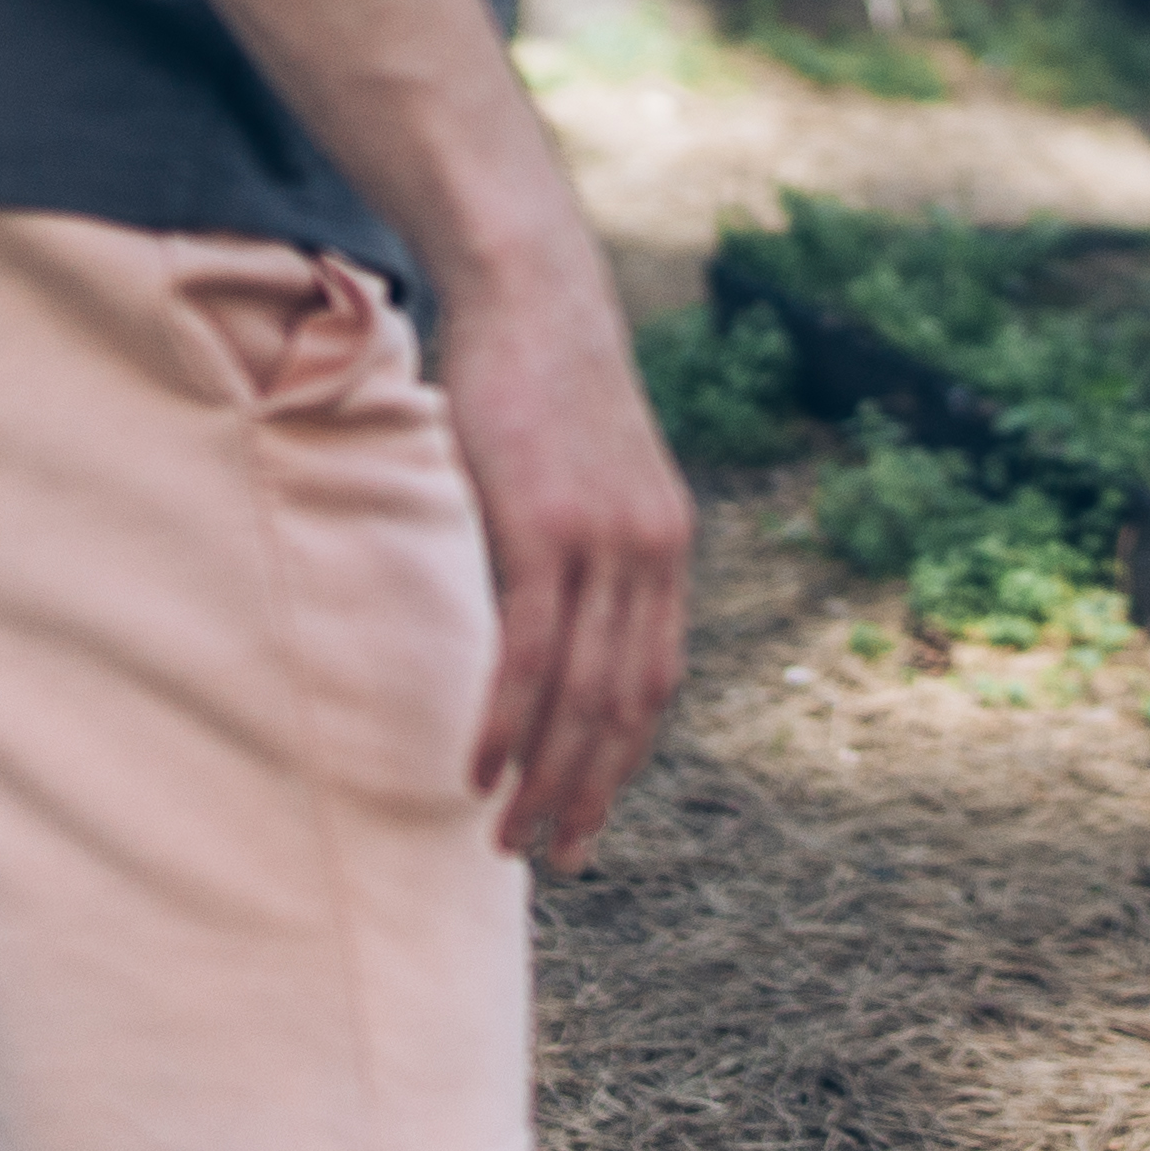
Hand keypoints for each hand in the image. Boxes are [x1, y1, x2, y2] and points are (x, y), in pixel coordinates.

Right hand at [433, 249, 691, 870]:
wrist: (532, 289)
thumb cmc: (542, 381)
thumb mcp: (585, 474)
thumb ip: (585, 544)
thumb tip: (554, 608)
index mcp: (668, 547)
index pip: (656, 683)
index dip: (623, 762)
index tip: (588, 819)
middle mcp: (653, 552)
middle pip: (628, 707)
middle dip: (590, 794)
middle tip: (555, 860)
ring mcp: (604, 541)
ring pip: (582, 692)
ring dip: (545, 778)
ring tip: (509, 838)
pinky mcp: (546, 526)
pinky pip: (531, 648)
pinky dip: (508, 719)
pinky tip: (481, 769)